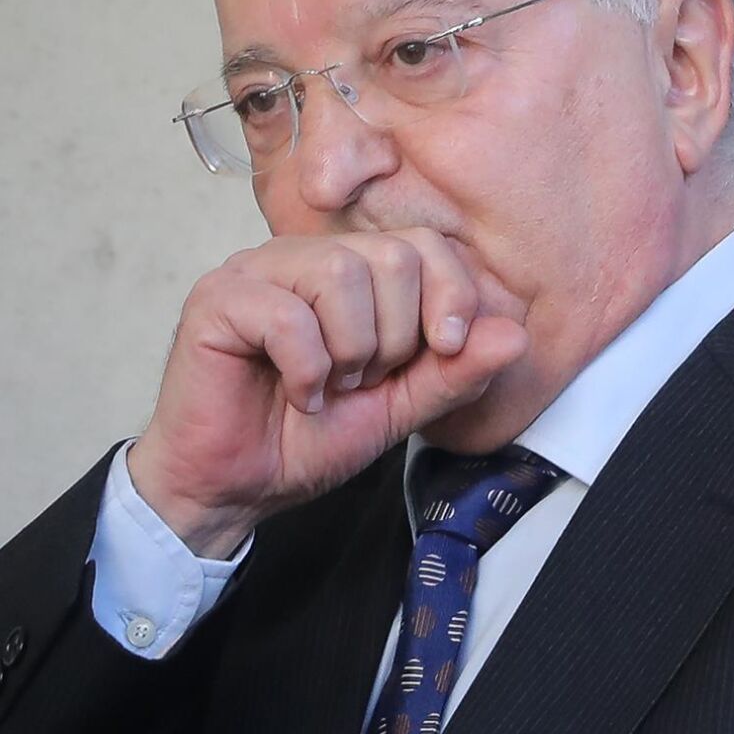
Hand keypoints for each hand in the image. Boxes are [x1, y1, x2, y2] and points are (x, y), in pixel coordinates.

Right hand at [129, 230, 526, 557]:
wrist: (236, 488)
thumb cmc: (307, 439)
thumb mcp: (402, 407)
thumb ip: (456, 371)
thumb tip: (516, 335)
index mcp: (352, 272)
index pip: (425, 245)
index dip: (450, 296)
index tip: (447, 351)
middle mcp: (305, 257)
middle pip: (392, 257)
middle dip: (396, 338)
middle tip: (362, 381)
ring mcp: (256, 270)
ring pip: (343, 276)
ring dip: (350, 352)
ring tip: (328, 386)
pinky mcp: (217, 299)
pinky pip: (287, 314)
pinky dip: (306, 368)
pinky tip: (296, 393)